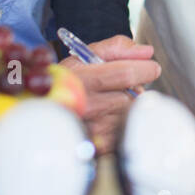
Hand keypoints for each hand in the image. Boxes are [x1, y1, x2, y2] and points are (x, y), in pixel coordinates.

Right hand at [59, 35, 160, 153]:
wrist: (43, 109)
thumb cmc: (66, 80)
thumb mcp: (83, 55)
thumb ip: (117, 48)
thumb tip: (146, 52)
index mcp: (83, 80)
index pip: (126, 74)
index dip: (145, 69)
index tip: (151, 68)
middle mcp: (87, 106)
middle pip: (132, 95)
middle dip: (136, 88)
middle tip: (123, 86)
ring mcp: (94, 129)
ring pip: (131, 113)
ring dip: (130, 105)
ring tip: (112, 101)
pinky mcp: (99, 147)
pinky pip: (127, 130)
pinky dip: (125, 121)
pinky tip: (111, 117)